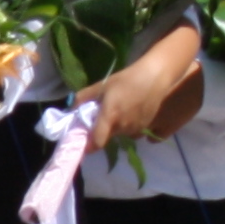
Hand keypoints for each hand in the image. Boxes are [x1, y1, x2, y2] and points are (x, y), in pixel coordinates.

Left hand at [74, 25, 200, 157]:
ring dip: (115, 128)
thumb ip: (83, 98)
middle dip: (102, 131)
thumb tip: (70, 110)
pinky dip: (127, 126)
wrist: (154, 77)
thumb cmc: (126, 80)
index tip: (82, 143)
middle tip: (102, 117)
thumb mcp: (101, 86)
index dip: (88, 146)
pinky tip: (130, 111)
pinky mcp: (146, 128)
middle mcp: (122, 126)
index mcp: (110, 116)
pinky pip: (131, 132)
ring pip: (120, 134)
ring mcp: (136, 128)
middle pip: (107, 137)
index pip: (97, 142)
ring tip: (119, 110)